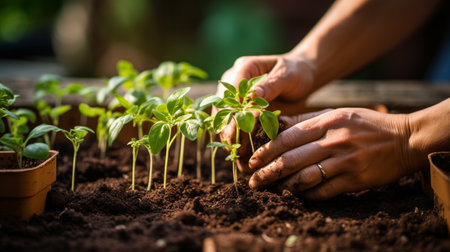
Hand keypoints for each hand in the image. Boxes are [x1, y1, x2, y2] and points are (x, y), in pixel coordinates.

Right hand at [215, 54, 316, 172]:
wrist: (301, 77)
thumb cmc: (296, 73)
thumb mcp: (288, 76)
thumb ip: (272, 85)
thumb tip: (255, 95)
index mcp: (244, 68)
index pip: (231, 89)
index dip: (236, 107)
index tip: (248, 121)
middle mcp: (233, 82)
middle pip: (222, 106)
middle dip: (229, 124)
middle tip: (240, 142)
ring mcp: (234, 97)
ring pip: (222, 118)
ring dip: (229, 133)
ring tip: (239, 150)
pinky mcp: (239, 110)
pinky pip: (231, 125)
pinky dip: (235, 137)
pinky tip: (241, 150)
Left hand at [247, 108, 410, 199]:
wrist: (405, 139)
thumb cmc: (367, 124)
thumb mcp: (337, 113)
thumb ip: (307, 119)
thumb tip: (278, 124)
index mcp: (327, 122)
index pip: (288, 137)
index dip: (267, 150)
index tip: (252, 160)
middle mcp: (334, 141)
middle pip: (292, 159)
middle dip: (268, 171)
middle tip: (253, 181)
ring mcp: (345, 161)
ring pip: (305, 177)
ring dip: (285, 185)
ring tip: (272, 189)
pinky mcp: (355, 179)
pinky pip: (325, 190)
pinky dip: (309, 194)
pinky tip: (299, 194)